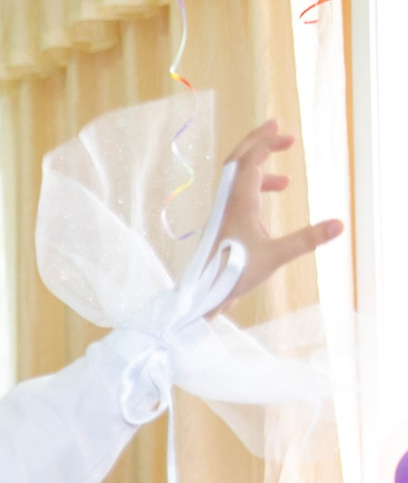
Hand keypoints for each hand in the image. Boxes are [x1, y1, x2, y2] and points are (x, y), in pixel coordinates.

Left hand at [217, 120, 344, 304]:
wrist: (201, 297)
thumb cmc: (232, 275)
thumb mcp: (275, 256)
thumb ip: (307, 239)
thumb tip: (339, 224)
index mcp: (238, 203)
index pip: (250, 161)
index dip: (267, 144)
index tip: (288, 136)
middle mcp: (228, 204)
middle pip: (237, 162)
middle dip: (256, 142)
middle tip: (277, 128)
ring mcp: (224, 216)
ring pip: (237, 182)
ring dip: (260, 171)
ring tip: (286, 181)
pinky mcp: (224, 229)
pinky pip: (239, 201)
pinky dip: (256, 194)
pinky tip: (271, 211)